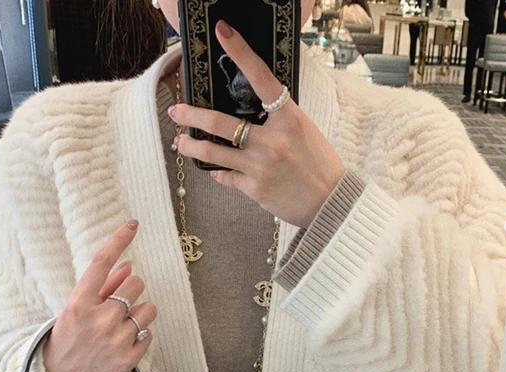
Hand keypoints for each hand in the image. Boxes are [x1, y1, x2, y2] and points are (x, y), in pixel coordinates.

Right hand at [42, 220, 156, 371]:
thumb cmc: (70, 338)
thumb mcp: (76, 308)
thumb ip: (103, 286)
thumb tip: (129, 265)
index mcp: (79, 302)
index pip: (101, 263)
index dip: (119, 240)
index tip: (132, 224)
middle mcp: (99, 319)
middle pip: (136, 284)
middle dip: (131, 290)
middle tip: (118, 304)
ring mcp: (115, 339)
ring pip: (148, 309)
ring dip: (140, 313)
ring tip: (122, 325)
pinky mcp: (129, 357)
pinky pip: (150, 333)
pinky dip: (141, 335)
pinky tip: (124, 341)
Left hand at [168, 20, 346, 228]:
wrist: (330, 204)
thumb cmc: (319, 166)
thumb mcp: (305, 131)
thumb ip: (279, 118)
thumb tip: (253, 108)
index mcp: (289, 119)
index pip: (262, 79)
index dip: (241, 53)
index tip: (223, 33)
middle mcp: (272, 141)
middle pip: (221, 123)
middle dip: (192, 115)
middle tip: (176, 110)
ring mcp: (260, 166)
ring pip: (214, 152)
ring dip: (192, 145)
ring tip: (180, 142)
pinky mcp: (255, 189)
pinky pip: (226, 177)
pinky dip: (219, 173)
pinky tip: (216, 169)